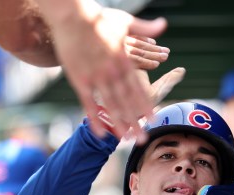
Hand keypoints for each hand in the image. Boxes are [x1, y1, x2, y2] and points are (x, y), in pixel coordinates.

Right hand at [47, 6, 167, 139]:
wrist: (70, 16)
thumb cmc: (98, 18)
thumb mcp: (125, 21)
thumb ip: (146, 28)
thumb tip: (163, 24)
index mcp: (124, 61)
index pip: (138, 88)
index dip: (145, 105)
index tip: (153, 118)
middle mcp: (112, 72)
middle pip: (126, 101)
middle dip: (135, 121)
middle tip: (144, 138)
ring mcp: (95, 77)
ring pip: (110, 105)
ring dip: (119, 124)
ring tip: (127, 139)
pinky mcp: (79, 79)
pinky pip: (88, 103)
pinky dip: (94, 118)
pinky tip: (101, 132)